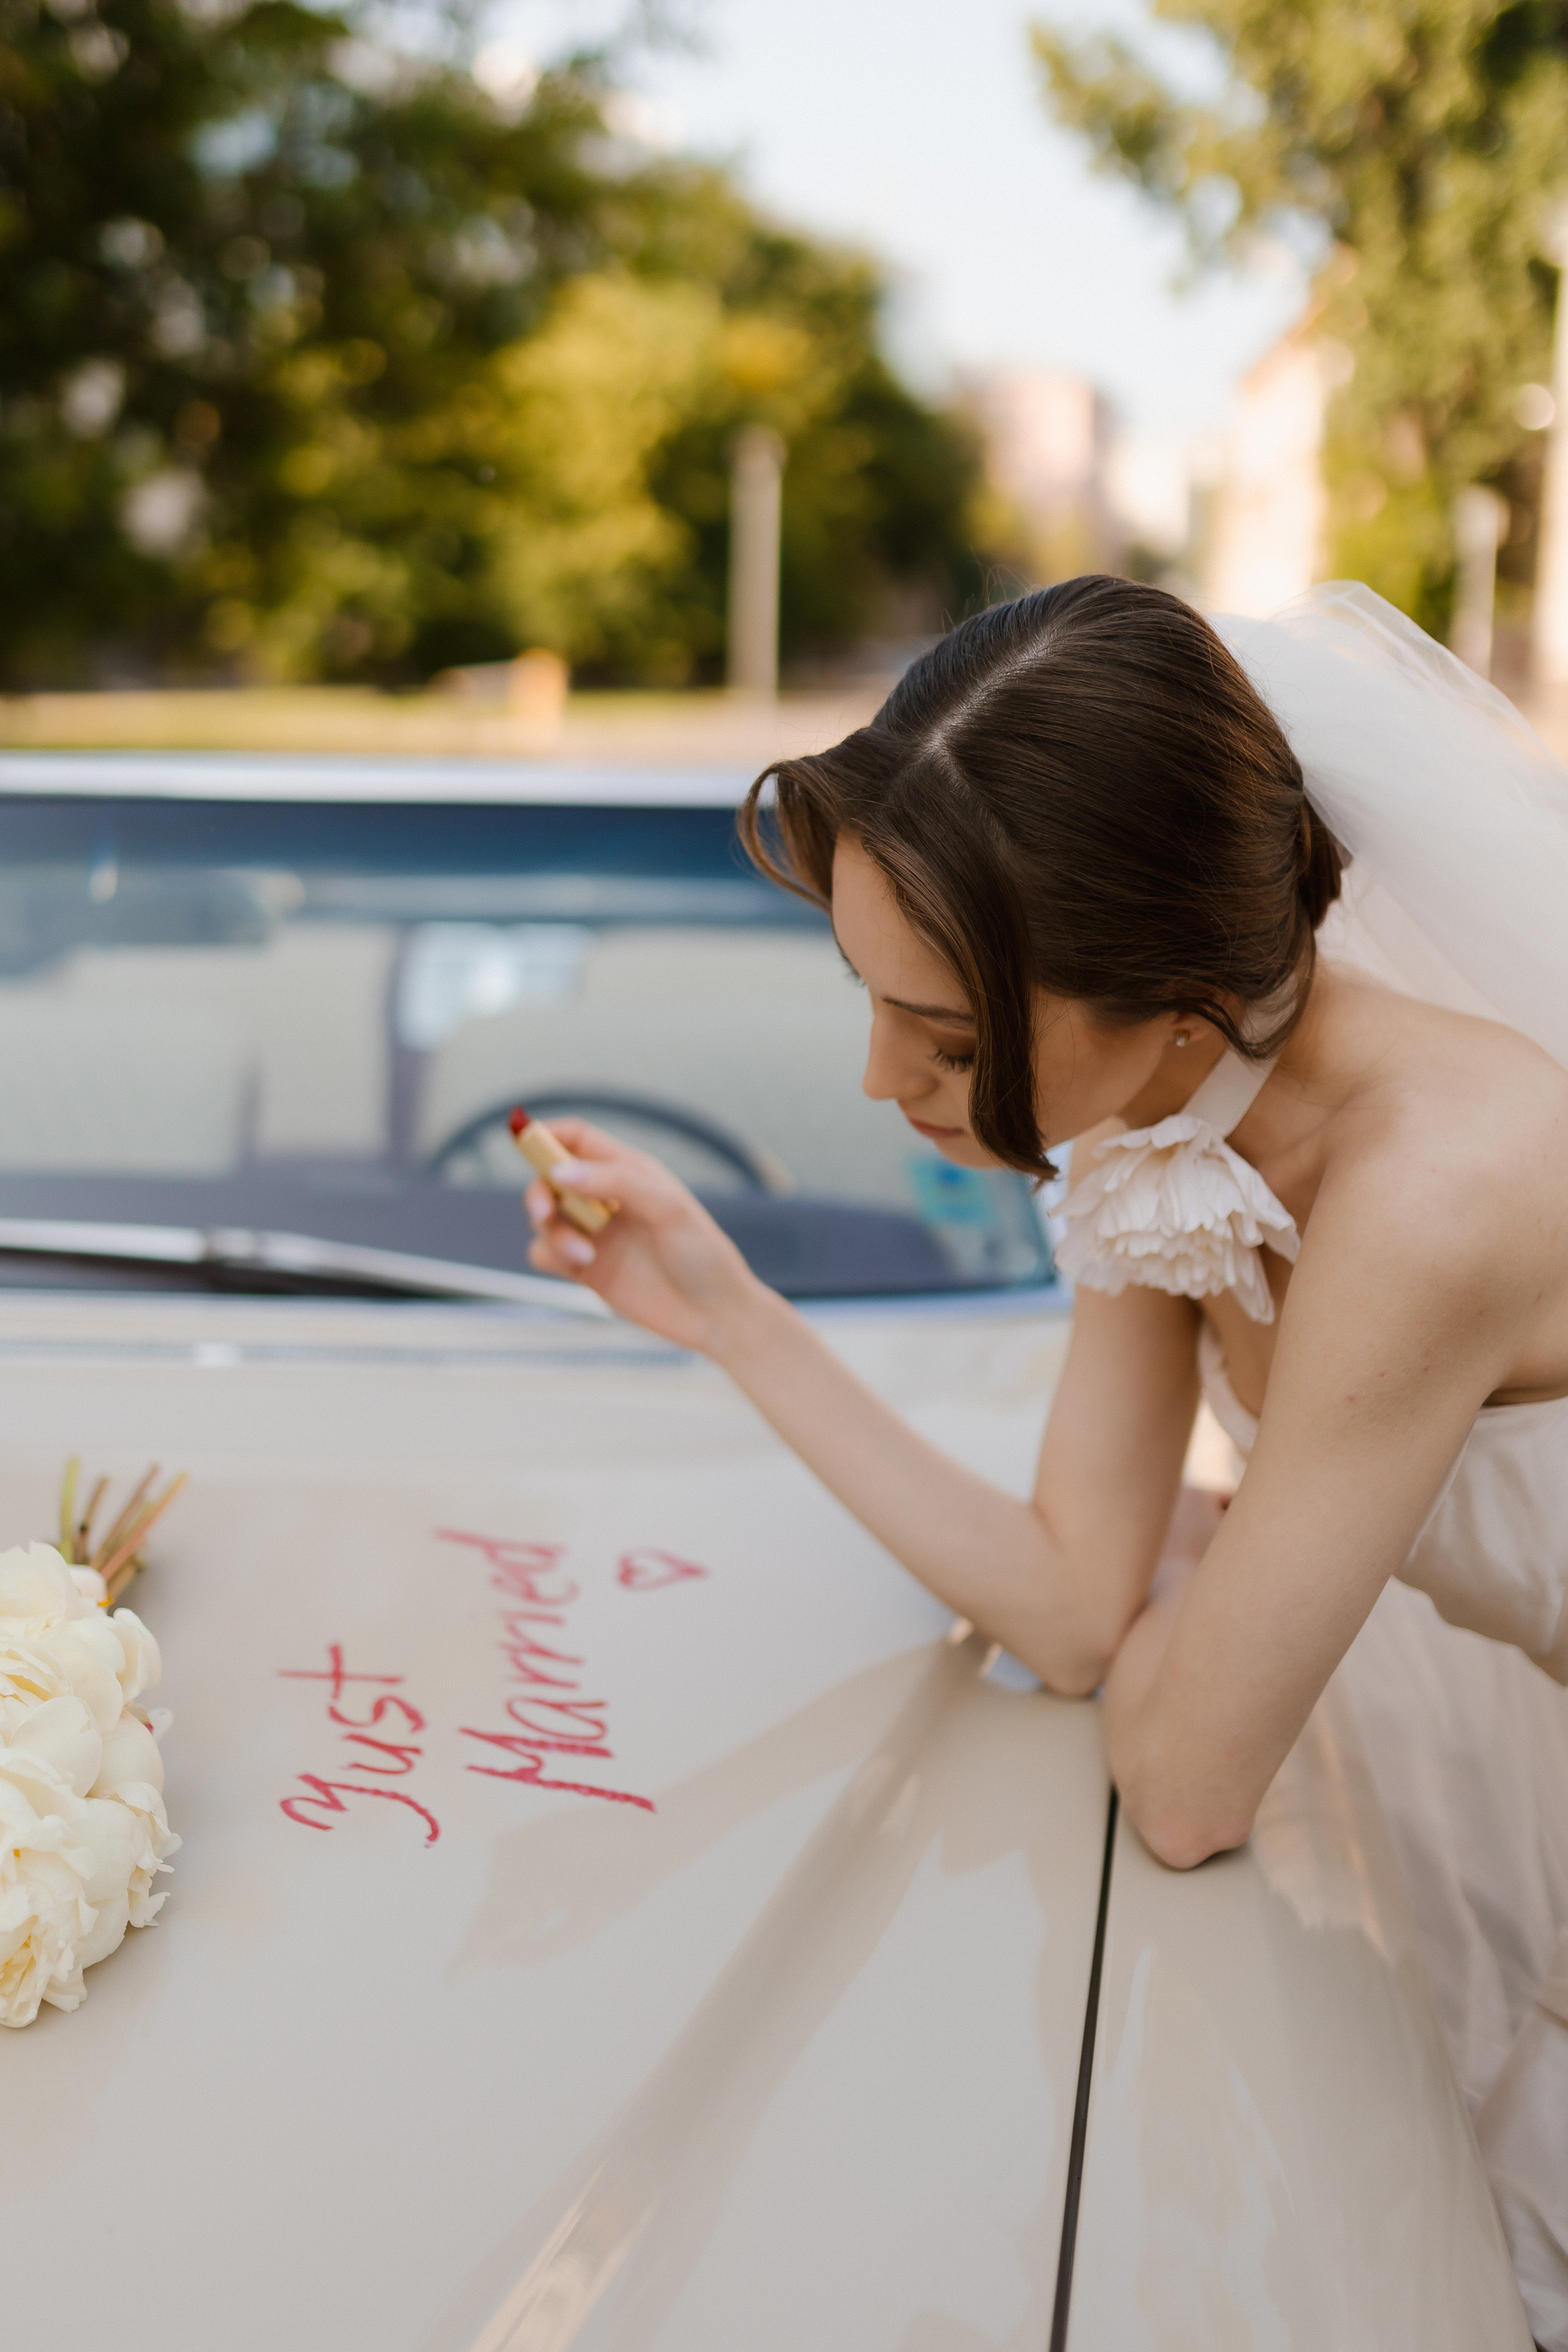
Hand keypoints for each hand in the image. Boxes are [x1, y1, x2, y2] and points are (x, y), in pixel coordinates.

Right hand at [523, 1117, 767, 1353]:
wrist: (714, 1315)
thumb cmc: (702, 1254)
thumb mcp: (667, 1208)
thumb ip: (615, 1182)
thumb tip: (559, 1171)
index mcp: (629, 1171)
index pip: (576, 1138)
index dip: (547, 1134)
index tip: (521, 1139)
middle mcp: (606, 1198)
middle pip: (549, 1178)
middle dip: (539, 1191)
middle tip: (545, 1211)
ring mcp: (594, 1234)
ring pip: (544, 1218)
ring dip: (552, 1232)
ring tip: (584, 1254)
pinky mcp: (585, 1269)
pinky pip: (545, 1252)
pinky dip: (550, 1254)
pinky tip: (580, 1265)